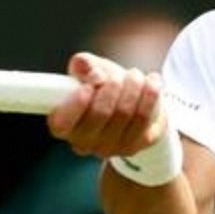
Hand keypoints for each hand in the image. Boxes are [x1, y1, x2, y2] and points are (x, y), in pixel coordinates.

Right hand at [47, 52, 166, 158]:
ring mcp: (109, 148)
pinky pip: (144, 118)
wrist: (131, 105)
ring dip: (133, 86)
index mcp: (64, 125)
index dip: (76, 104)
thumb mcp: (90, 71)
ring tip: (135, 75)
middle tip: (117, 75)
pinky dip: (150, 94)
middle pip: (100, 113)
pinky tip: (152, 81)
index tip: (90, 85)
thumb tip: (84, 65)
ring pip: (124, 113)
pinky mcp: (134, 146)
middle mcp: (84, 142)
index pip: (62, 123)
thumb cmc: (104, 88)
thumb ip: (83, 65)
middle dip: (112, 85)